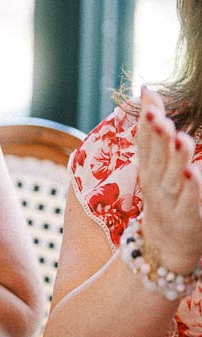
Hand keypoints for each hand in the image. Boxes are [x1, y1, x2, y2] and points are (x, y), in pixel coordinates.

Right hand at [136, 87, 201, 272]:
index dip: (147, 119)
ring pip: (173, 176)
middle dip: (157, 135)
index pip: (145, 139)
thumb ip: (153, 132)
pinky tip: (192, 172)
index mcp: (149, 168)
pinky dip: (190, 187)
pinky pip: (189, 200)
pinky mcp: (187, 216)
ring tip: (179, 138)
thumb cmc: (166, 197)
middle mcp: (156, 182)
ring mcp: (170, 200)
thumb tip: (148, 90)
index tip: (148, 95)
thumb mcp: (155, 164)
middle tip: (158, 116)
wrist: (166, 246)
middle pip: (156, 156)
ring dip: (176, 157)